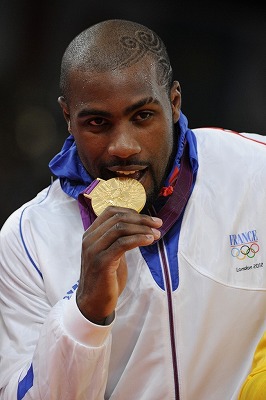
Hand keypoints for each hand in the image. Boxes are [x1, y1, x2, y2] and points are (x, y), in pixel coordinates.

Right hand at [76, 206, 161, 323]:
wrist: (94, 302)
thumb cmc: (106, 278)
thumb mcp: (111, 253)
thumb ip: (118, 239)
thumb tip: (138, 226)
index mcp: (91, 234)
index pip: (110, 211)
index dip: (132, 212)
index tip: (149, 219)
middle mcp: (90, 238)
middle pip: (117, 218)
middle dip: (141, 219)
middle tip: (158, 224)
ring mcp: (94, 249)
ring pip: (120, 228)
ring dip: (142, 229)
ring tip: (157, 234)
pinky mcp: (101, 261)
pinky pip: (122, 244)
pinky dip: (138, 239)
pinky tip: (149, 240)